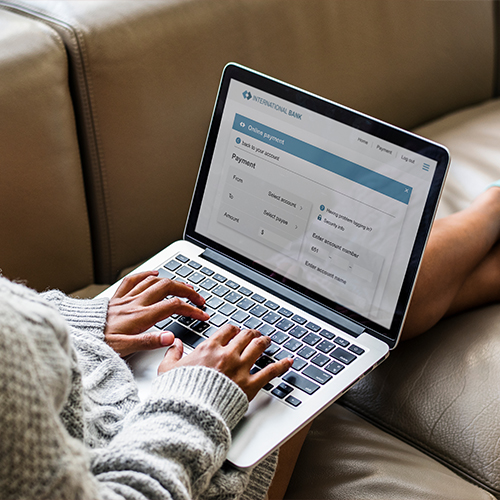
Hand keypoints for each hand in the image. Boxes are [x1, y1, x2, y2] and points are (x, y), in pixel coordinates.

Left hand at [105, 271, 208, 356]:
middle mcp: (136, 303)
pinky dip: (147, 274)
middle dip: (188, 291)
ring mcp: (127, 298)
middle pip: (168, 288)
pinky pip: (133, 280)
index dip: (192, 309)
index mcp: (141, 316)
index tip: (202, 315)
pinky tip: (154, 273)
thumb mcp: (125, 348)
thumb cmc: (99, 343)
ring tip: (184, 287)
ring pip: (154, 281)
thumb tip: (170, 338)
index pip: (174, 306)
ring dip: (173, 282)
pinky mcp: (117, 298)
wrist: (78, 335)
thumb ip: (149, 342)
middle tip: (199, 299)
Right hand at [158, 324, 292, 400]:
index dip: (233, 329)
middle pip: (244, 336)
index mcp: (209, 348)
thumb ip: (172, 354)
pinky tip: (289, 361)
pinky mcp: (250, 385)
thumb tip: (174, 344)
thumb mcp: (167, 369)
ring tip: (268, 340)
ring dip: (264, 342)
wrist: (190, 411)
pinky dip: (281, 365)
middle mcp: (227, 354)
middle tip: (254, 334)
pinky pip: (270, 371)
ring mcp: (240, 368)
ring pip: (258, 347)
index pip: (226, 331)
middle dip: (250, 333)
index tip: (235, 331)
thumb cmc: (179, 392)